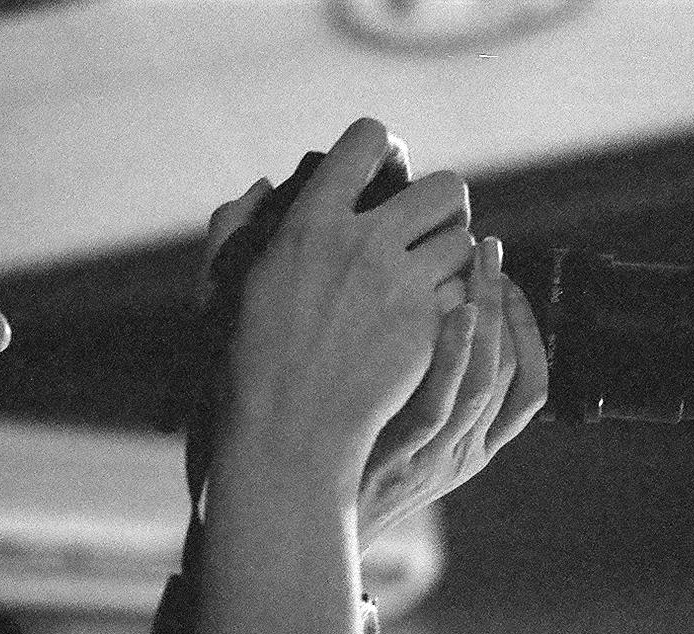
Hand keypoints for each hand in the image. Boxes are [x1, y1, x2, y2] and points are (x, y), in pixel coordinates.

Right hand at [215, 118, 476, 494]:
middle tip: (429, 230)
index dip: (381, 147)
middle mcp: (362, 243)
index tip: (386, 167)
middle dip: (442, 206)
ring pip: (466, 240)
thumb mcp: (224, 285)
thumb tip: (262, 186)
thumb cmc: (248, 366)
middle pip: (443, 187)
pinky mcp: (430, 325)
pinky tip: (438, 320)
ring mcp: (402, 285)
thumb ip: (236, 225)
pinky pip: (468, 291)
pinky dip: (459, 302)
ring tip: (435, 279)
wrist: (289, 433)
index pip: (365, 139)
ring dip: (455, 257)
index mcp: (310, 223)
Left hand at [356, 238, 547, 550]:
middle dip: (508, 304)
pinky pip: (442, 404)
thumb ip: (417, 383)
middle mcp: (465, 454)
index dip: (526, 327)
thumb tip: (429, 310)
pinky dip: (455, 354)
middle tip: (491, 249)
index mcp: (475, 450)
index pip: (530, 382)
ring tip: (477, 261)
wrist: (298, 520)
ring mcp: (435, 457)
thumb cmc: (339, 465)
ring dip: (490, 314)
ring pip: (487, 381)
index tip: (505, 279)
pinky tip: (453, 309)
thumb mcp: (394, 429)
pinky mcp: (400, 457)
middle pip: (512, 371)